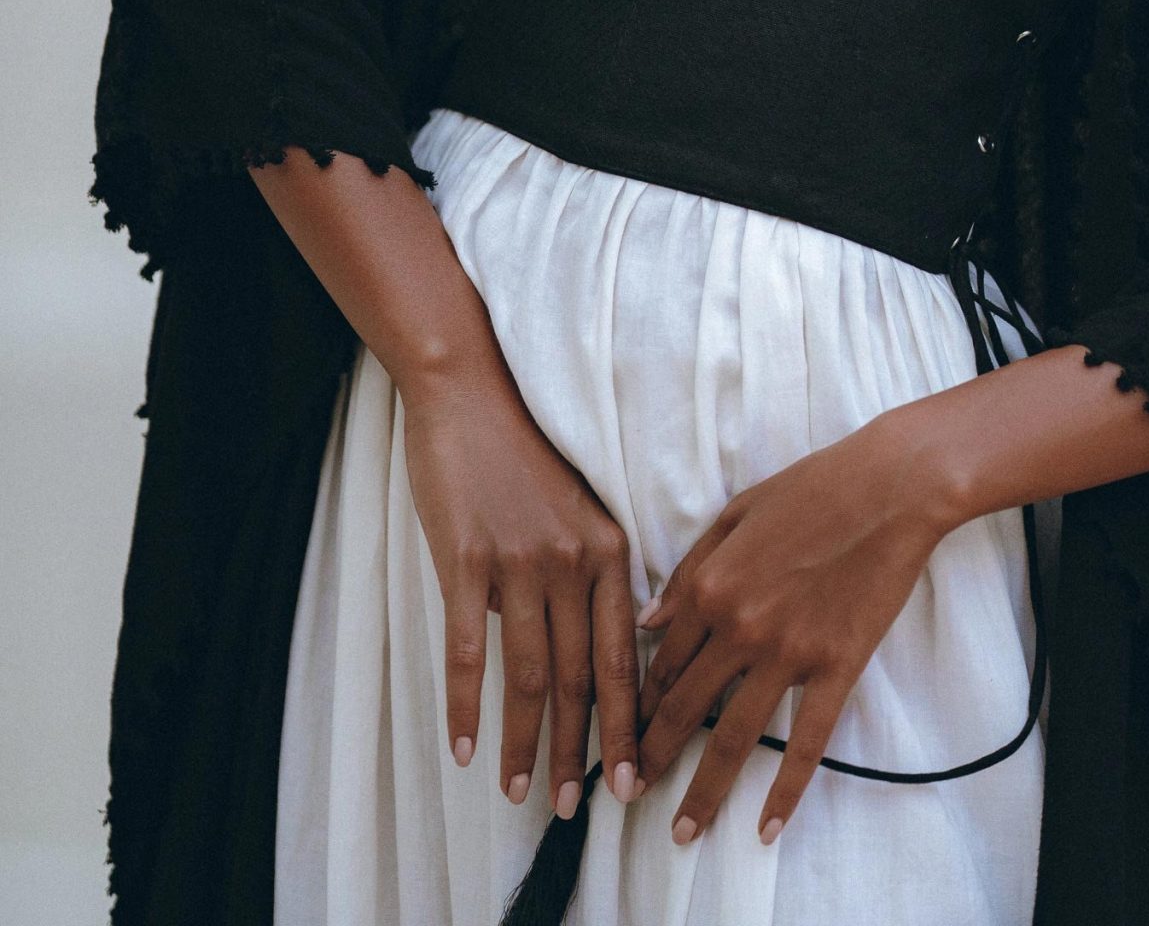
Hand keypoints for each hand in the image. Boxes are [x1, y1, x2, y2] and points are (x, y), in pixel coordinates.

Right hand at [402, 364, 645, 819]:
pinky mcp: (465, 558)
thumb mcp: (578, 512)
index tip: (629, 779)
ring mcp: (520, 560)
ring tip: (523, 791)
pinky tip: (466, 749)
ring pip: (530, 675)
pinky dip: (466, 707)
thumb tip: (582, 648)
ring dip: (527, 743)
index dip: (626, 723)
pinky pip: (468, 650)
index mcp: (610, 549)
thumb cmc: (524, 454)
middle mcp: (574, 560)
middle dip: (581, 750)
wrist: (471, 394)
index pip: (624, 655)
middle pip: (581, 677)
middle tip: (576, 808)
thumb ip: (588, 576)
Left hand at [633, 412, 954, 845]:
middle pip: (684, 709)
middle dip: (653, 758)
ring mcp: (789, 653)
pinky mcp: (837, 667)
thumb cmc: (813, 487)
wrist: (890, 485)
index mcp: (710, 585)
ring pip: (733, 738)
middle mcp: (740, 626)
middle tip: (632, 796)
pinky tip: (768, 827)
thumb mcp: (736, 513)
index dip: (638, 705)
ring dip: (704, 791)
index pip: (661, 662)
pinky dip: (786, 790)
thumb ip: (689, 569)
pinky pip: (807, 742)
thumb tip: (648, 621)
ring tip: (683, 833)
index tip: (625, 737)